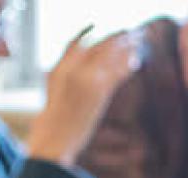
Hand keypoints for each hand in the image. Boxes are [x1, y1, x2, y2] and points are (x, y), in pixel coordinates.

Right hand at [28, 26, 142, 165]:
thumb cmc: (52, 122)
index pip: (75, 42)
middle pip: (97, 45)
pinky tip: (136, 62)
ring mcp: (86, 80)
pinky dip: (128, 65)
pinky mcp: (100, 92)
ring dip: (126, 47)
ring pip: (110, 55)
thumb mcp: (53, 93)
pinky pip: (118, 72)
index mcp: (58, 70)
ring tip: (136, 44)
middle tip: (128, 34)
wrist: (52, 140)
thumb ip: (64, 76)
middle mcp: (72, 71)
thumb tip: (76, 68)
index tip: (98, 28)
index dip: (88, 32)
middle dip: (115, 38)